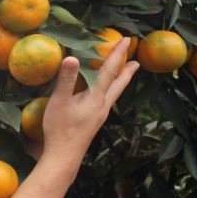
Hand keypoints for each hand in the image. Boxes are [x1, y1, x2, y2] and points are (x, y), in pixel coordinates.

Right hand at [40, 39, 137, 164]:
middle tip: (137, 61)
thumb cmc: (60, 129)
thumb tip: (72, 57)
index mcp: (96, 97)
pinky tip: (105, 94)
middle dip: (127, 70)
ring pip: (114, 93)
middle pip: (118, 84)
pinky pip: (107, 100)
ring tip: (127, 73)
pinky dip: (111, 90)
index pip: (109, 71)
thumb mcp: (59, 102)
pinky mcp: (95, 122)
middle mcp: (102, 105)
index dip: (117, 54)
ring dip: (121, 81)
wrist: (64, 157)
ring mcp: (100, 115)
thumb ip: (66, 79)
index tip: (127, 40)